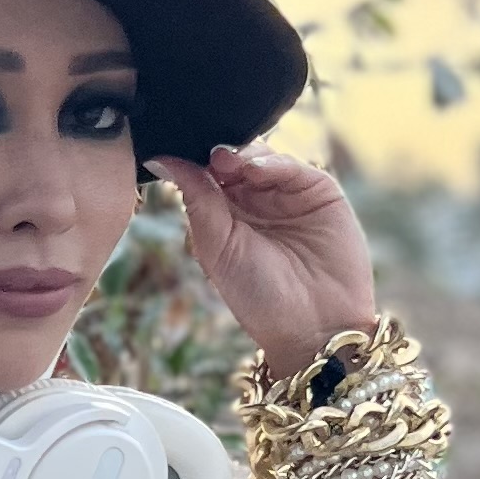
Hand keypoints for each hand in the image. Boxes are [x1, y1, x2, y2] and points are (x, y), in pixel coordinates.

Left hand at [149, 143, 377, 375]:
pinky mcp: (320, 191)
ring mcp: (288, 193)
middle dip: (219, 154)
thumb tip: (159, 158)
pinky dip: (273, 162)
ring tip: (229, 163)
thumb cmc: (259, 297)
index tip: (181, 152)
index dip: (194, 161)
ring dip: (243, 154)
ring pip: (261, 156)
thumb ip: (196, 199)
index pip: (205, 173)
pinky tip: (255, 170)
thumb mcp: (217, 247)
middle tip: (211, 158)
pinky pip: (293, 166)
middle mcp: (256, 200)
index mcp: (225, 214)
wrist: (313, 325)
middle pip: (233, 158)